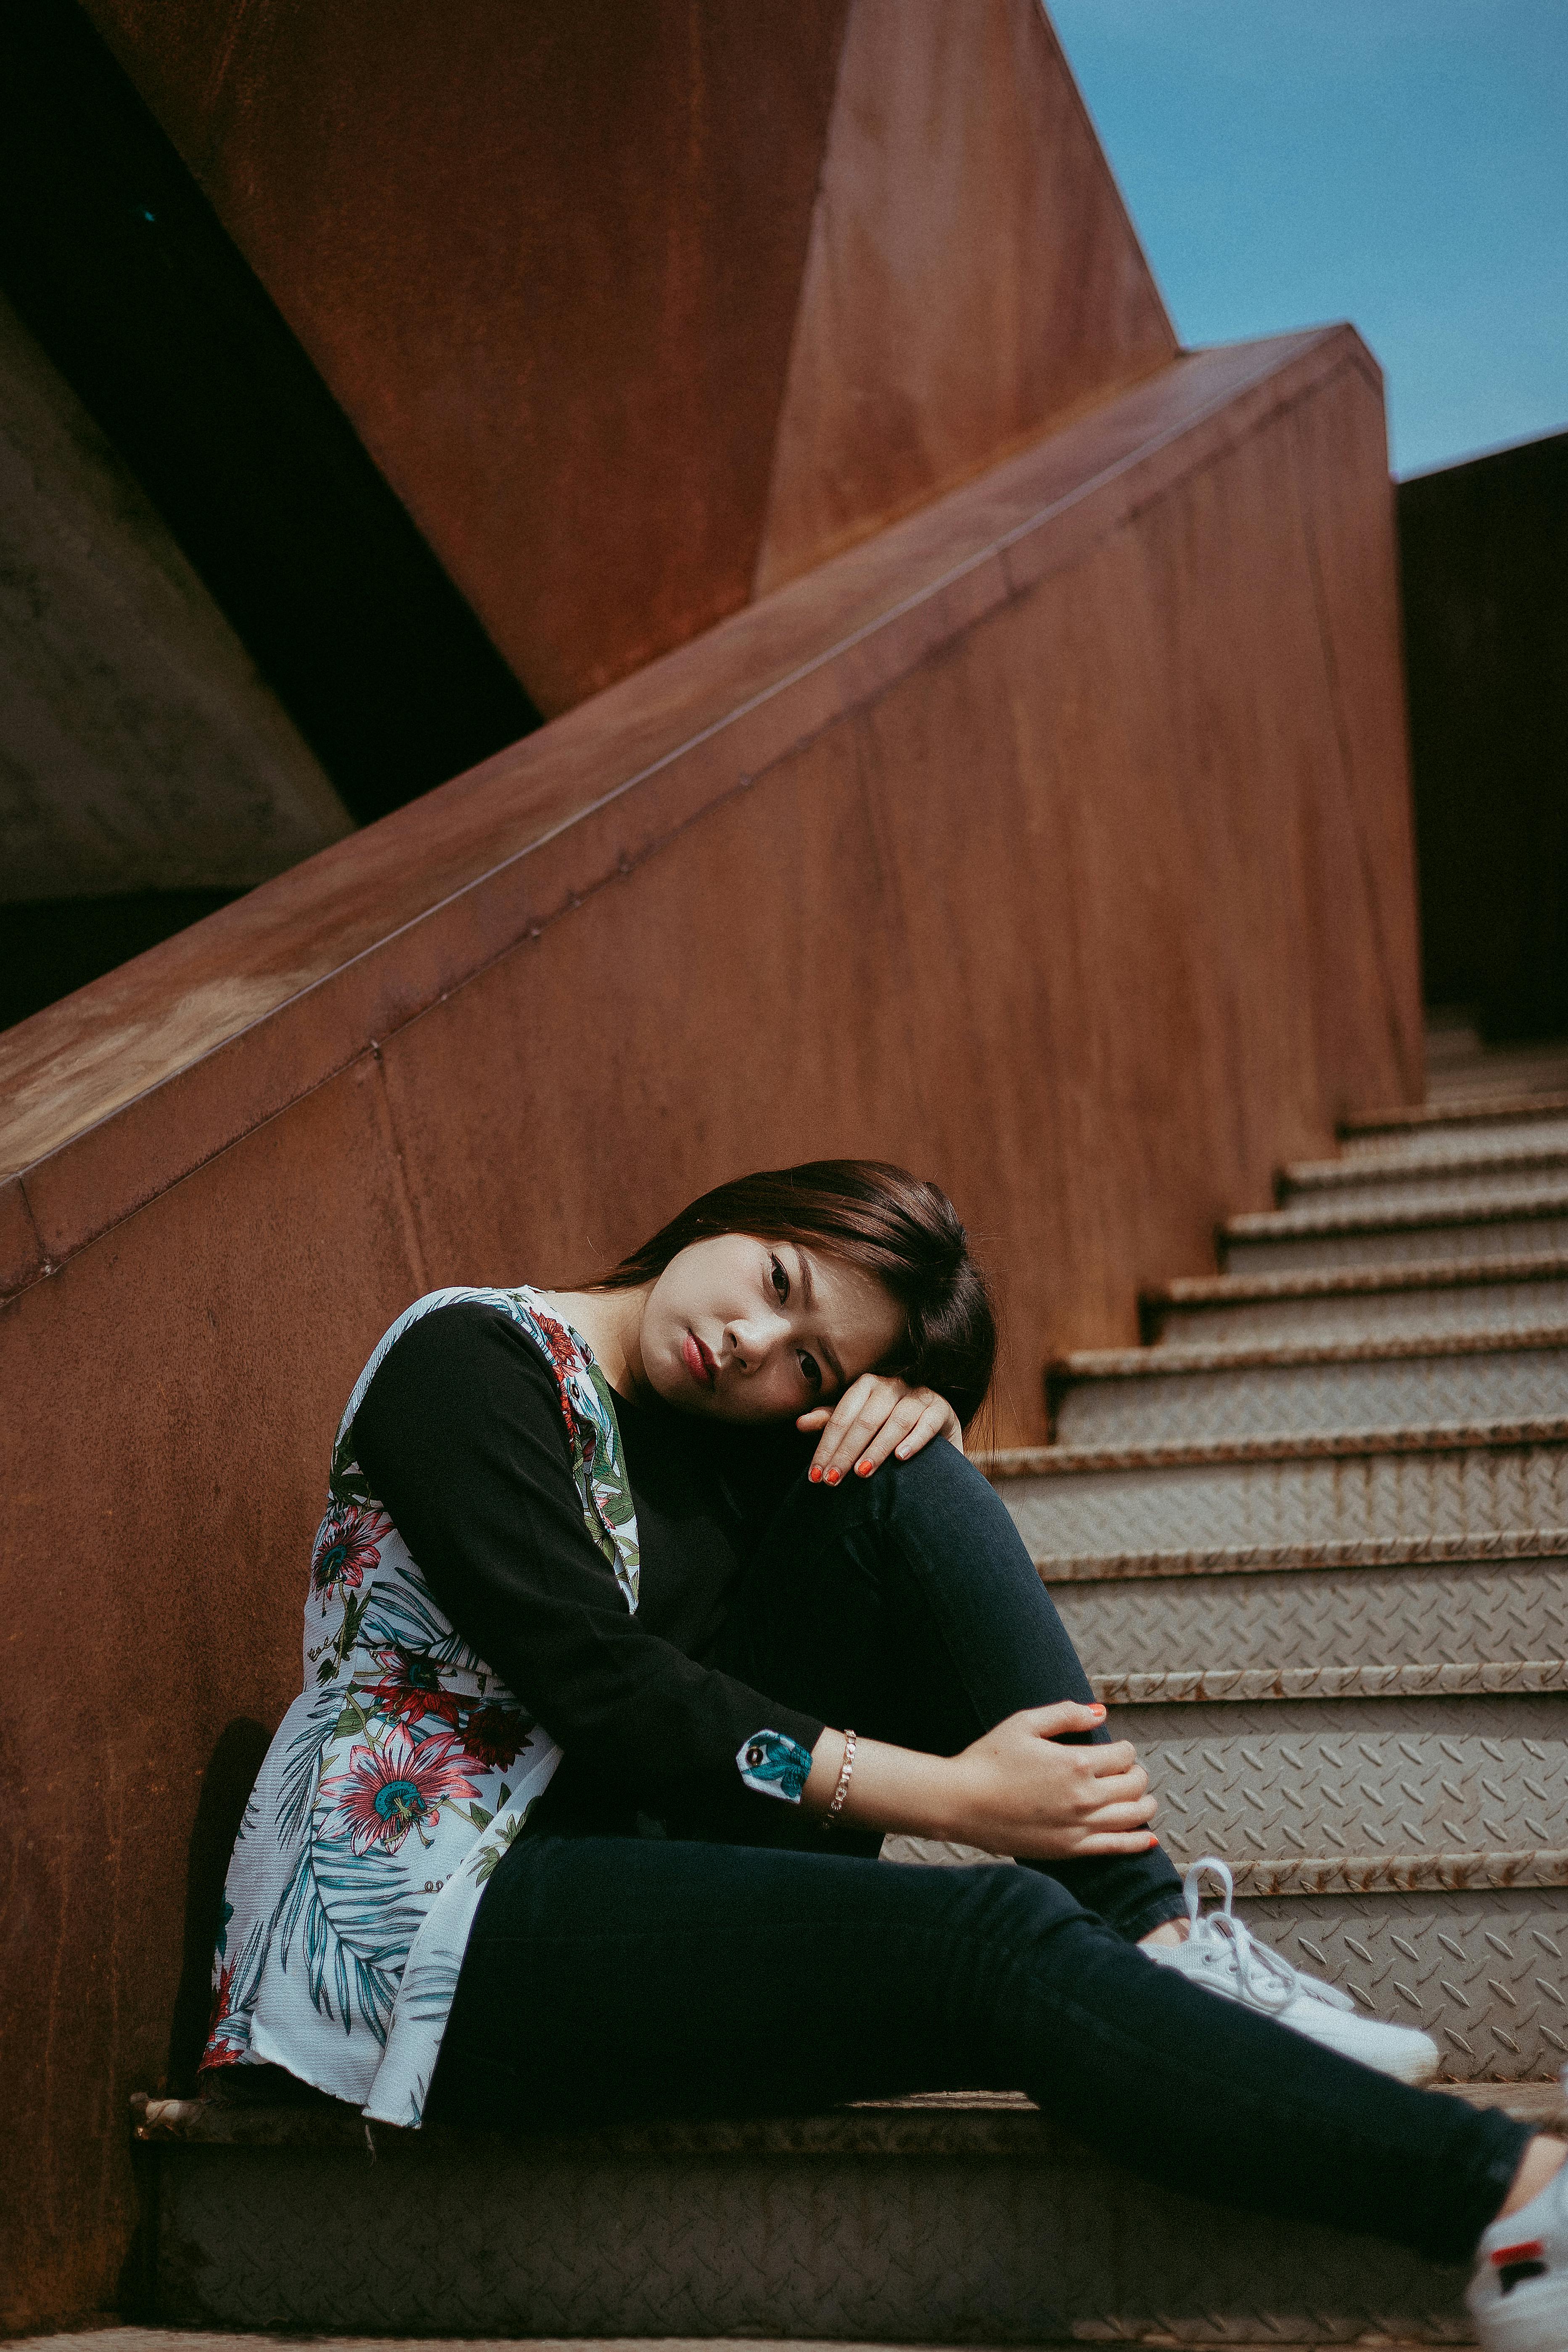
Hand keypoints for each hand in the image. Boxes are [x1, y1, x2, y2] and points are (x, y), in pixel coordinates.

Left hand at [798, 1372, 961, 1483]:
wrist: (936, 1431)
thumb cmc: (888, 1427)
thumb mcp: (859, 1424)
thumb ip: (832, 1422)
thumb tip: (799, 1423)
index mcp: (867, 1385)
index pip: (842, 1416)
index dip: (827, 1446)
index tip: (815, 1475)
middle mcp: (893, 1385)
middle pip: (865, 1420)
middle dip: (846, 1452)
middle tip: (833, 1481)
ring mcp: (920, 1395)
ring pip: (896, 1421)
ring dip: (877, 1449)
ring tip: (862, 1472)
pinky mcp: (942, 1409)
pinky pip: (927, 1423)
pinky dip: (914, 1440)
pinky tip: (901, 1458)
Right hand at [941, 1702, 1157, 1858]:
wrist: (962, 1803)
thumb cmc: (989, 1760)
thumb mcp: (1024, 1723)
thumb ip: (1066, 1714)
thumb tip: (1100, 1712)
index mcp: (1076, 1762)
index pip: (1124, 1754)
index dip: (1124, 1749)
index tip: (1115, 1749)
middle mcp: (1085, 1796)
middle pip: (1135, 1785)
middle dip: (1136, 1774)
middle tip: (1124, 1771)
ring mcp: (1080, 1826)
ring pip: (1134, 1817)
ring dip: (1144, 1804)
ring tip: (1140, 1798)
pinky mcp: (1071, 1849)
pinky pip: (1117, 1847)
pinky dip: (1137, 1842)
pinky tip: (1147, 1838)